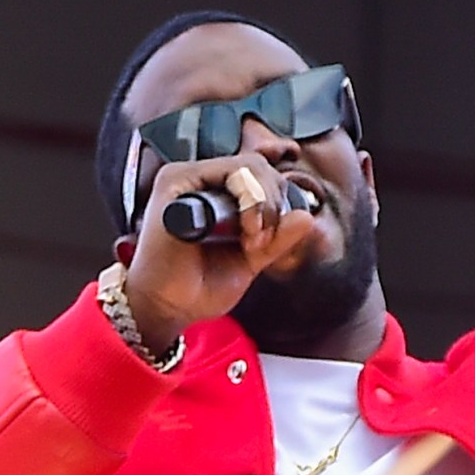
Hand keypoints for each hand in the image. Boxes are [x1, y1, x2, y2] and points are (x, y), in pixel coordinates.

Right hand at [118, 153, 320, 350]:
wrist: (168, 308)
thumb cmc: (200, 285)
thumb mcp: (251, 259)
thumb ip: (278, 239)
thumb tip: (306, 216)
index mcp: (219, 194)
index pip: (263, 176)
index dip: (279, 200)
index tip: (273, 239)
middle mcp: (202, 181)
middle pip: (261, 167)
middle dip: (274, 204)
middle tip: (262, 241)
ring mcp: (187, 179)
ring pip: (250, 166)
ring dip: (264, 204)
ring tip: (252, 239)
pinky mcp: (175, 183)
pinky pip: (228, 172)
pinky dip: (249, 200)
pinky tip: (245, 232)